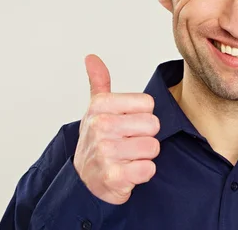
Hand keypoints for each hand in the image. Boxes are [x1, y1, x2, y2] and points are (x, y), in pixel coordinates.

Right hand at [74, 54, 160, 204]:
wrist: (84, 180)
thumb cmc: (96, 141)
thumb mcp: (96, 109)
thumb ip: (99, 82)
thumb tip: (91, 57)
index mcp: (100, 106)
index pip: (148, 103)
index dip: (142, 115)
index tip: (126, 124)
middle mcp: (100, 126)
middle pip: (153, 125)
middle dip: (145, 136)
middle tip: (128, 142)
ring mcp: (106, 152)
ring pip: (153, 147)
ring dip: (144, 156)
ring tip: (127, 157)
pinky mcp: (113, 176)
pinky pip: (148, 169)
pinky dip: (142, 173)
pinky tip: (128, 172)